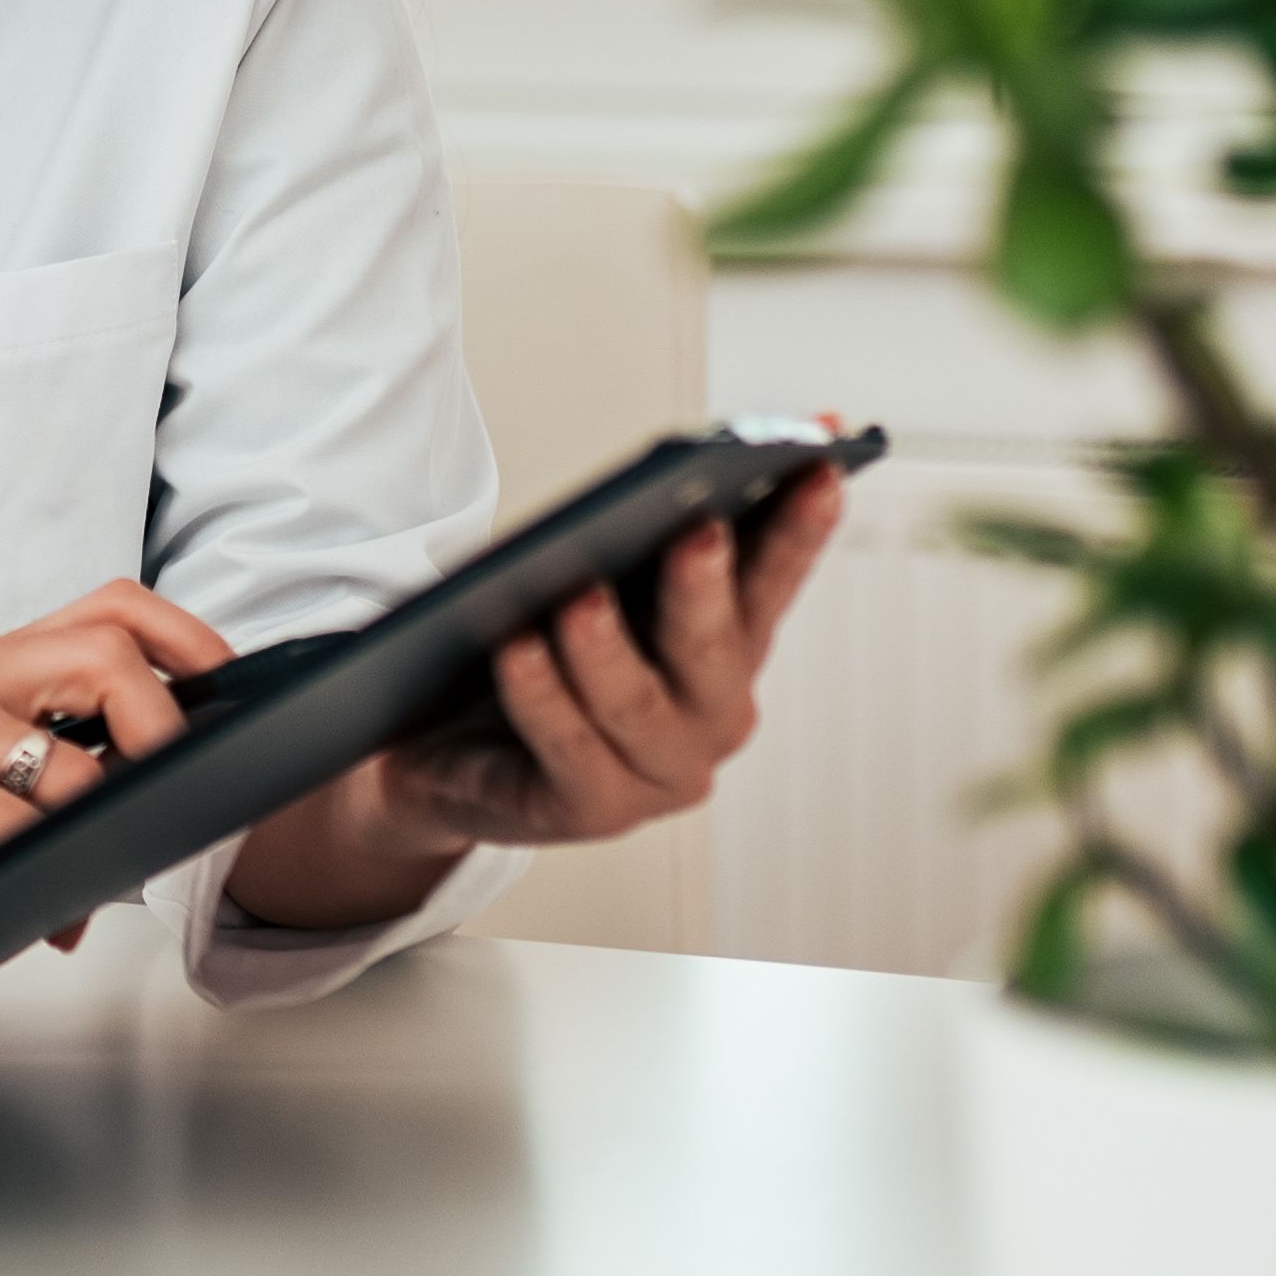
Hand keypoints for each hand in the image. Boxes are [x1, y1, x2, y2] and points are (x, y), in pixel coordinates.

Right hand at [0, 580, 222, 1014]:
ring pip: (69, 761)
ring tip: (68, 874)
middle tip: (169, 787)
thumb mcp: (18, 800)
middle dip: (160, 728)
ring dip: (91, 829)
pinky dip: (40, 871)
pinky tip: (22, 895)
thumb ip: (83, 769)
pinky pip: (17, 826)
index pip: (106, 608)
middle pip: (101, 653)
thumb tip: (185, 772)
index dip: (182, 638)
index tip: (224, 684)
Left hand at [226, 469, 848, 929]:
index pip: (772, 580)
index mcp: (729, 648)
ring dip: (606, 648)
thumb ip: (638, 537)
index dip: (798, 527)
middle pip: (713, 649)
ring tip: (576, 594)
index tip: (821, 465)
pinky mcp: (588, 810)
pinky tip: (516, 649)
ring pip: (633, 705)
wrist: (455, 756)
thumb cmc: (545, 650)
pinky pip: (564, 749)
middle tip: (698, 531)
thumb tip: (672, 468)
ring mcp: (655, 774)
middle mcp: (710, 716)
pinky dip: (540, 696)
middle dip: (705, 588)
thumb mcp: (598, 586)